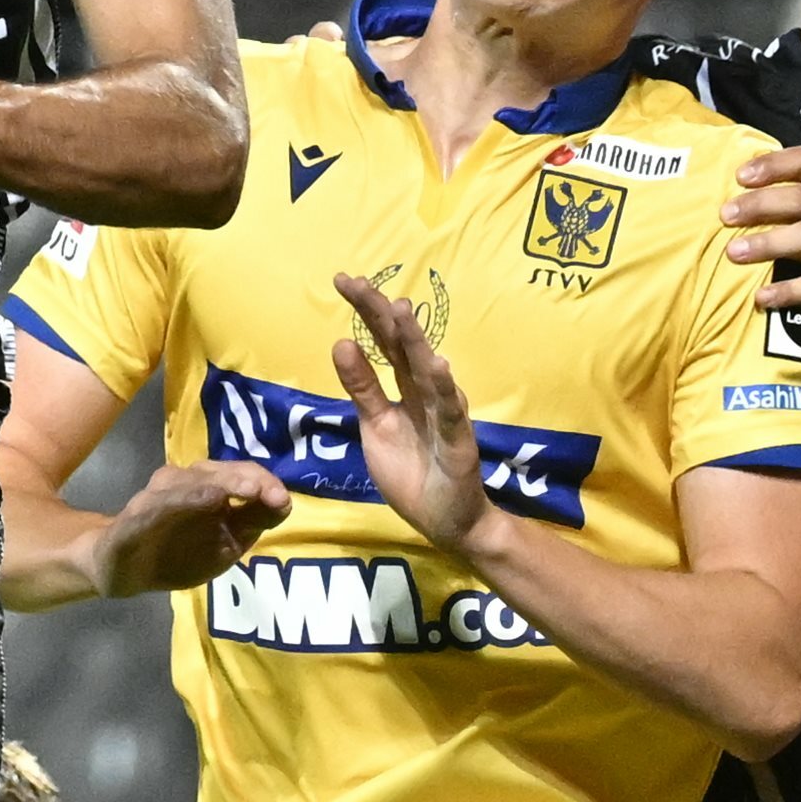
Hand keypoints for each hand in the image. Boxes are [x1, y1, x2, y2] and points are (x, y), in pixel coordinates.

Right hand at [99, 453, 285, 597]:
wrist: (126, 568)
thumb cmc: (180, 552)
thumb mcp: (226, 543)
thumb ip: (253, 521)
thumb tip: (284, 503)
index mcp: (212, 487)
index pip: (243, 475)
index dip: (265, 483)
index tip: (282, 500)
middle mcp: (187, 482)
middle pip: (221, 473)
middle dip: (247, 480)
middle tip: (267, 493)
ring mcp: (161, 493)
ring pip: (194, 482)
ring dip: (223, 484)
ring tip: (247, 489)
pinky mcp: (140, 512)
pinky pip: (162, 504)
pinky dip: (185, 500)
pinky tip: (206, 500)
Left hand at [327, 272, 490, 552]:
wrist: (449, 521)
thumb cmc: (413, 472)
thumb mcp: (376, 426)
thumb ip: (362, 388)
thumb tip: (341, 343)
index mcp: (405, 388)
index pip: (384, 342)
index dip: (366, 312)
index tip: (343, 280)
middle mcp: (426, 392)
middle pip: (403, 346)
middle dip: (382, 313)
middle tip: (358, 282)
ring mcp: (445, 413)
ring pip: (427, 371)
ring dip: (415, 340)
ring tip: (399, 308)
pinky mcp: (459, 440)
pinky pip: (450, 412)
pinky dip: (443, 389)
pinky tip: (437, 365)